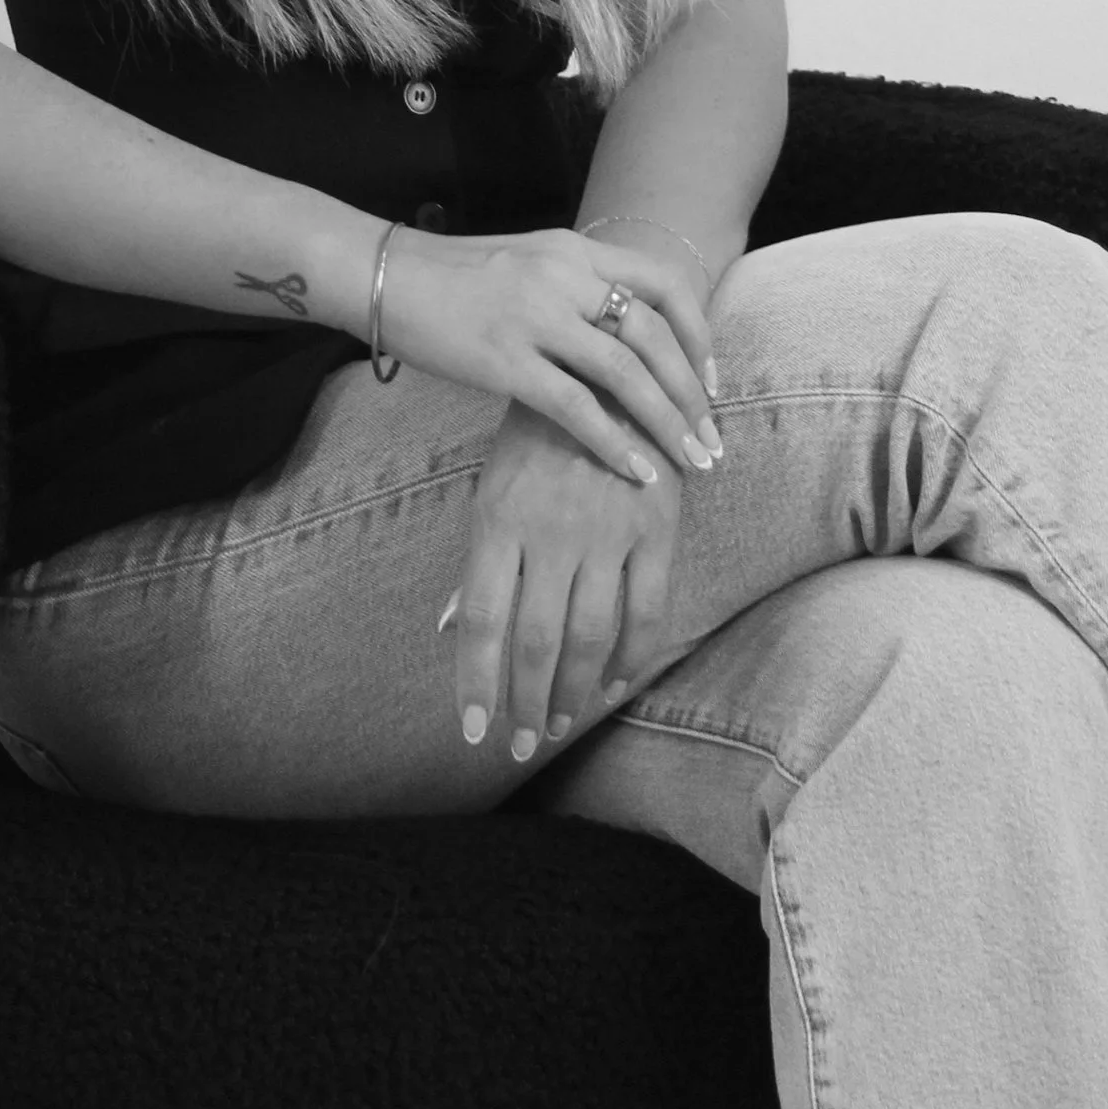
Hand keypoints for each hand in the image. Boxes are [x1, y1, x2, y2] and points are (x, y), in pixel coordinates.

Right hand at [372, 223, 721, 486]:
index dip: (699, 335)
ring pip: (627, 374)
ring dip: (668, 422)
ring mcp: (536, 317)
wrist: (379, 273)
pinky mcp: (504, 360)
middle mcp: (564, 277)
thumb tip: (614, 330)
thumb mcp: (524, 261)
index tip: (711, 380)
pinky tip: (636, 472)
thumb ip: (571, 287)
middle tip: (713, 438)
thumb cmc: (447, 276)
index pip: (665, 285)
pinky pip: (576, 408)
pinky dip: (614, 443)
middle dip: (694, 393)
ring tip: (692, 462)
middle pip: (656, 335)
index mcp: (574, 250)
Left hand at [442, 400, 684, 756]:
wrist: (607, 365)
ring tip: (560, 724)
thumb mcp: (492, 488)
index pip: (482, 621)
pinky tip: (613, 682)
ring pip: (589, 636)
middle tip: (523, 743)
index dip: (477, 682)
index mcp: (498, 520)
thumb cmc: (537, 438)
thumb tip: (450, 629)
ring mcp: (607, 532)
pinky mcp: (657, 528)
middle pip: (535, 641)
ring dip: (573, 692)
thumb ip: (480, 563)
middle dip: (526, 702)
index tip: (473, 730)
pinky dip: (631, 656)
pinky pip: (648, 611)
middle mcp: (550, 532)